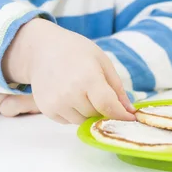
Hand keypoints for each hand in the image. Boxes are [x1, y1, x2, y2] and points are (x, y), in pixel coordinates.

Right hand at [2, 19, 135, 124]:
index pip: (108, 106)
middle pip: (97, 115)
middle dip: (103, 109)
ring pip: (83, 121)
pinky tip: (70, 95)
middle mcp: (70, 94)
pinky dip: (74, 113)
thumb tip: (130, 112)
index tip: (130, 118)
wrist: (41, 49)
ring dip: (88, 112)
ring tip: (82, 91)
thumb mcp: (102, 62)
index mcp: (88, 78)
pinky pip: (69, 121)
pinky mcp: (47, 110)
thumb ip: (117, 89)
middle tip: (99, 93)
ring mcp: (56, 103)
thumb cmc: (76, 51)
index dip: (122, 115)